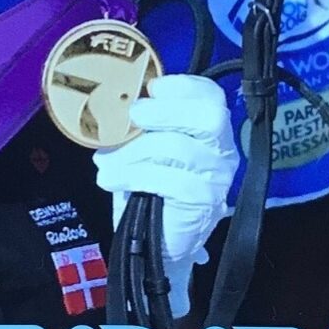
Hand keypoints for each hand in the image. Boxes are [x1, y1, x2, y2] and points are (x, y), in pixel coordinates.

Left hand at [93, 74, 237, 261]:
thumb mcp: (144, 147)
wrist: (154, 242)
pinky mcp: (203, 203)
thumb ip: (140, 125)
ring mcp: (217, 179)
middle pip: (209, 117)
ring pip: (179, 148)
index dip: (183, 86)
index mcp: (210, 131)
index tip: (151, 88)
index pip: (212, 96)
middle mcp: (222, 152)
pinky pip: (169, 180)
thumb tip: (114, 104)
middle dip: (165, 111)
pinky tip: (111, 179)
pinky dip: (133, 175)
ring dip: (134, 150)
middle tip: (133, 116)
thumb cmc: (149, 187)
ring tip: (107, 161)